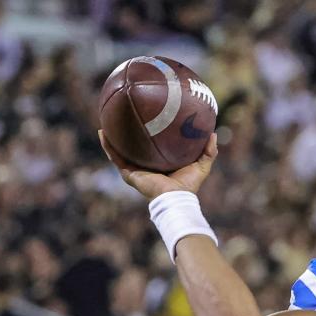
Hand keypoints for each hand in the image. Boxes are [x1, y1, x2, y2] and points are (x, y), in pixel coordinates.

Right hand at [98, 130, 217, 199]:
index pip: (152, 149)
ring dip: (112, 138)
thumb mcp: (202, 164)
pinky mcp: (128, 174)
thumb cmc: (189, 185)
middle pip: (134, 149)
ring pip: (120, 151)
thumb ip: (208, 151)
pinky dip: (107, 145)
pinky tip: (102, 132)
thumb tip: (213, 133)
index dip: (149, 137)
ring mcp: (135, 171)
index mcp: (160, 165)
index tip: (146, 121)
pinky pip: (115, 157)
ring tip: (105, 123)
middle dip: (127, 136)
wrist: (176, 197)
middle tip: (123, 118)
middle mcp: (145, 168)